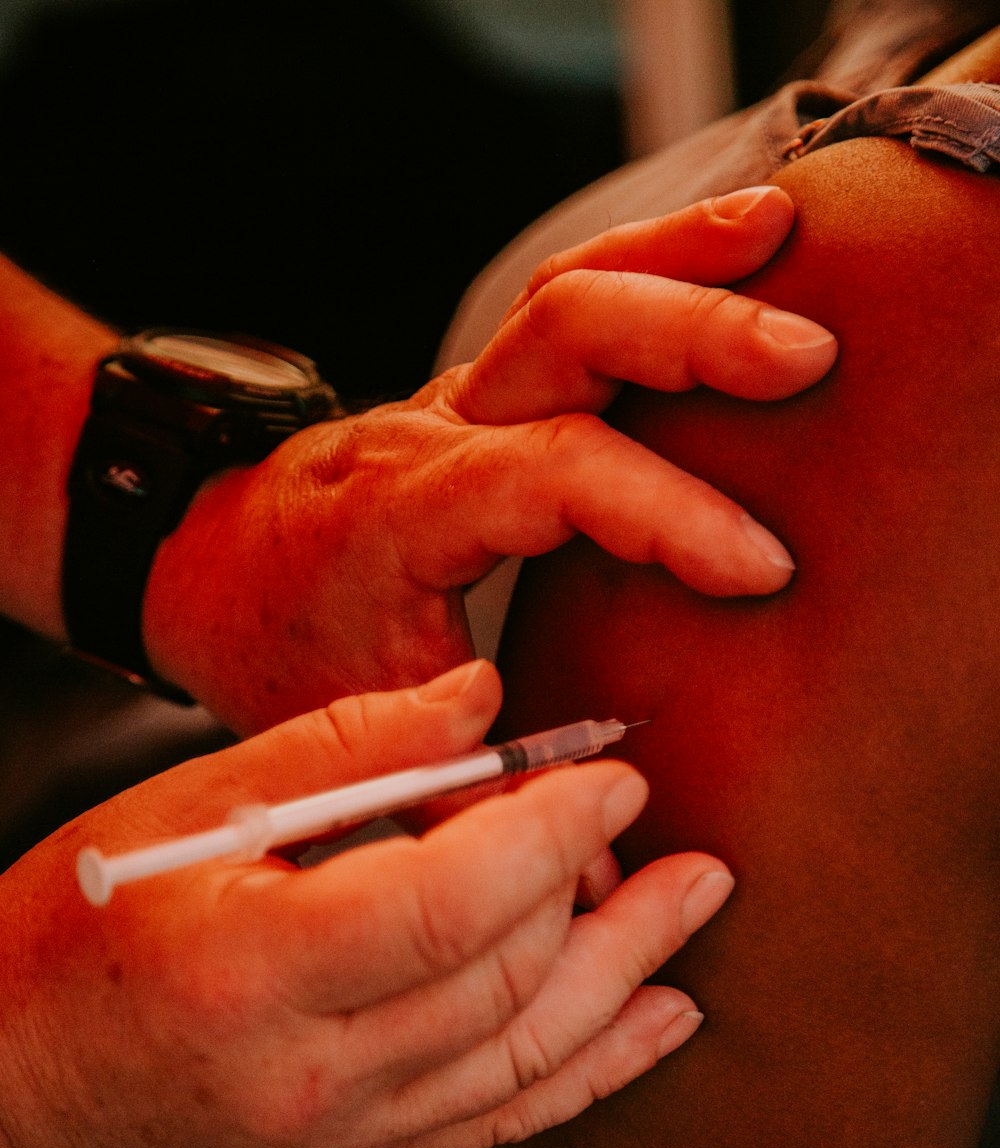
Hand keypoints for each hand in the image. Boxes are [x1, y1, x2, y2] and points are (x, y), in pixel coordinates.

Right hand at [0, 661, 730, 1147]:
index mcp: (249, 968)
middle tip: (656, 814)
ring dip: (628, 974)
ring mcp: (342, 1134)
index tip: (611, 776)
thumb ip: (337, 753)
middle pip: (507, 983)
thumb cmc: (69, 926)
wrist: (5, 1094)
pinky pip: (501, 1121)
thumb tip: (482, 700)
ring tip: (700, 901)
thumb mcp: (178, 812)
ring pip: (526, 1059)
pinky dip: (595, 1072)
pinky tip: (663, 1022)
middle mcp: (310, 1075)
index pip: (449, 906)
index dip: (550, 835)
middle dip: (599, 892)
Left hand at [143, 186, 835, 732]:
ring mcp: (461, 398)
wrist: (203, 559)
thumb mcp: (351, 728)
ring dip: (682, 265)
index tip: (757, 569)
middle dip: (691, 336)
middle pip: (565, 333)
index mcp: (407, 512)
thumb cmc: (273, 638)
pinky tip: (727, 255)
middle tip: (802, 361)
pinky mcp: (488, 394)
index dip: (663, 513)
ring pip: (571, 292)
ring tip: (785, 244)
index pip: (551, 474)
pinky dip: (652, 270)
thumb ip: (461, 800)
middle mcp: (438, 432)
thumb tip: (580, 881)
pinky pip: (572, 308)